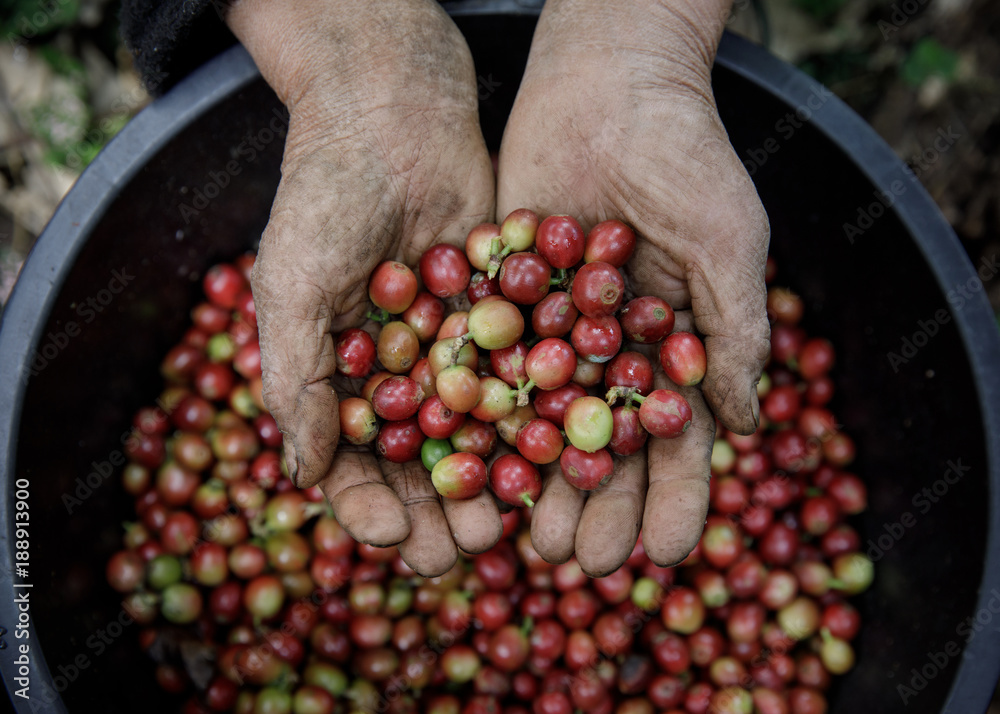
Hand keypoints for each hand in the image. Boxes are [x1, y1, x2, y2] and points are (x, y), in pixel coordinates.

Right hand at [226, 0, 500, 575]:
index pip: (352, 461)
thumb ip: (297, 380)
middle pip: (421, 460)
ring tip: (512, 521)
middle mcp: (399, 371)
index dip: (370, 505)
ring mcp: (454, 346)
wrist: (393, 111)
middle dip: (441, 508)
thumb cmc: (324, 194)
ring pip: (477, 430)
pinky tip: (554, 453)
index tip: (398, 537)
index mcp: (340, 376)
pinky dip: (534, 415)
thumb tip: (302, 475)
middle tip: (470, 548)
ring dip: (491, 478)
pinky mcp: (506, 314)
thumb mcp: (292, 287)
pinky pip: (521, 373)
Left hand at [497, 0, 769, 574]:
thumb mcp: (729, 243)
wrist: (610, 84)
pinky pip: (491, 367)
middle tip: (585, 564)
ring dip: (539, 482)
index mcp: (674, 346)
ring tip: (528, 540)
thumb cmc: (689, 157)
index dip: (677, 497)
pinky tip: (474, 468)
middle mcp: (611, 350)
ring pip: (544, 422)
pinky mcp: (501, 302)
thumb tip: (749, 425)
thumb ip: (736, 333)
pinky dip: (483, 419)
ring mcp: (554, 331)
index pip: (679, 438)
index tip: (667, 554)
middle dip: (600, 506)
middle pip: (605, 445)